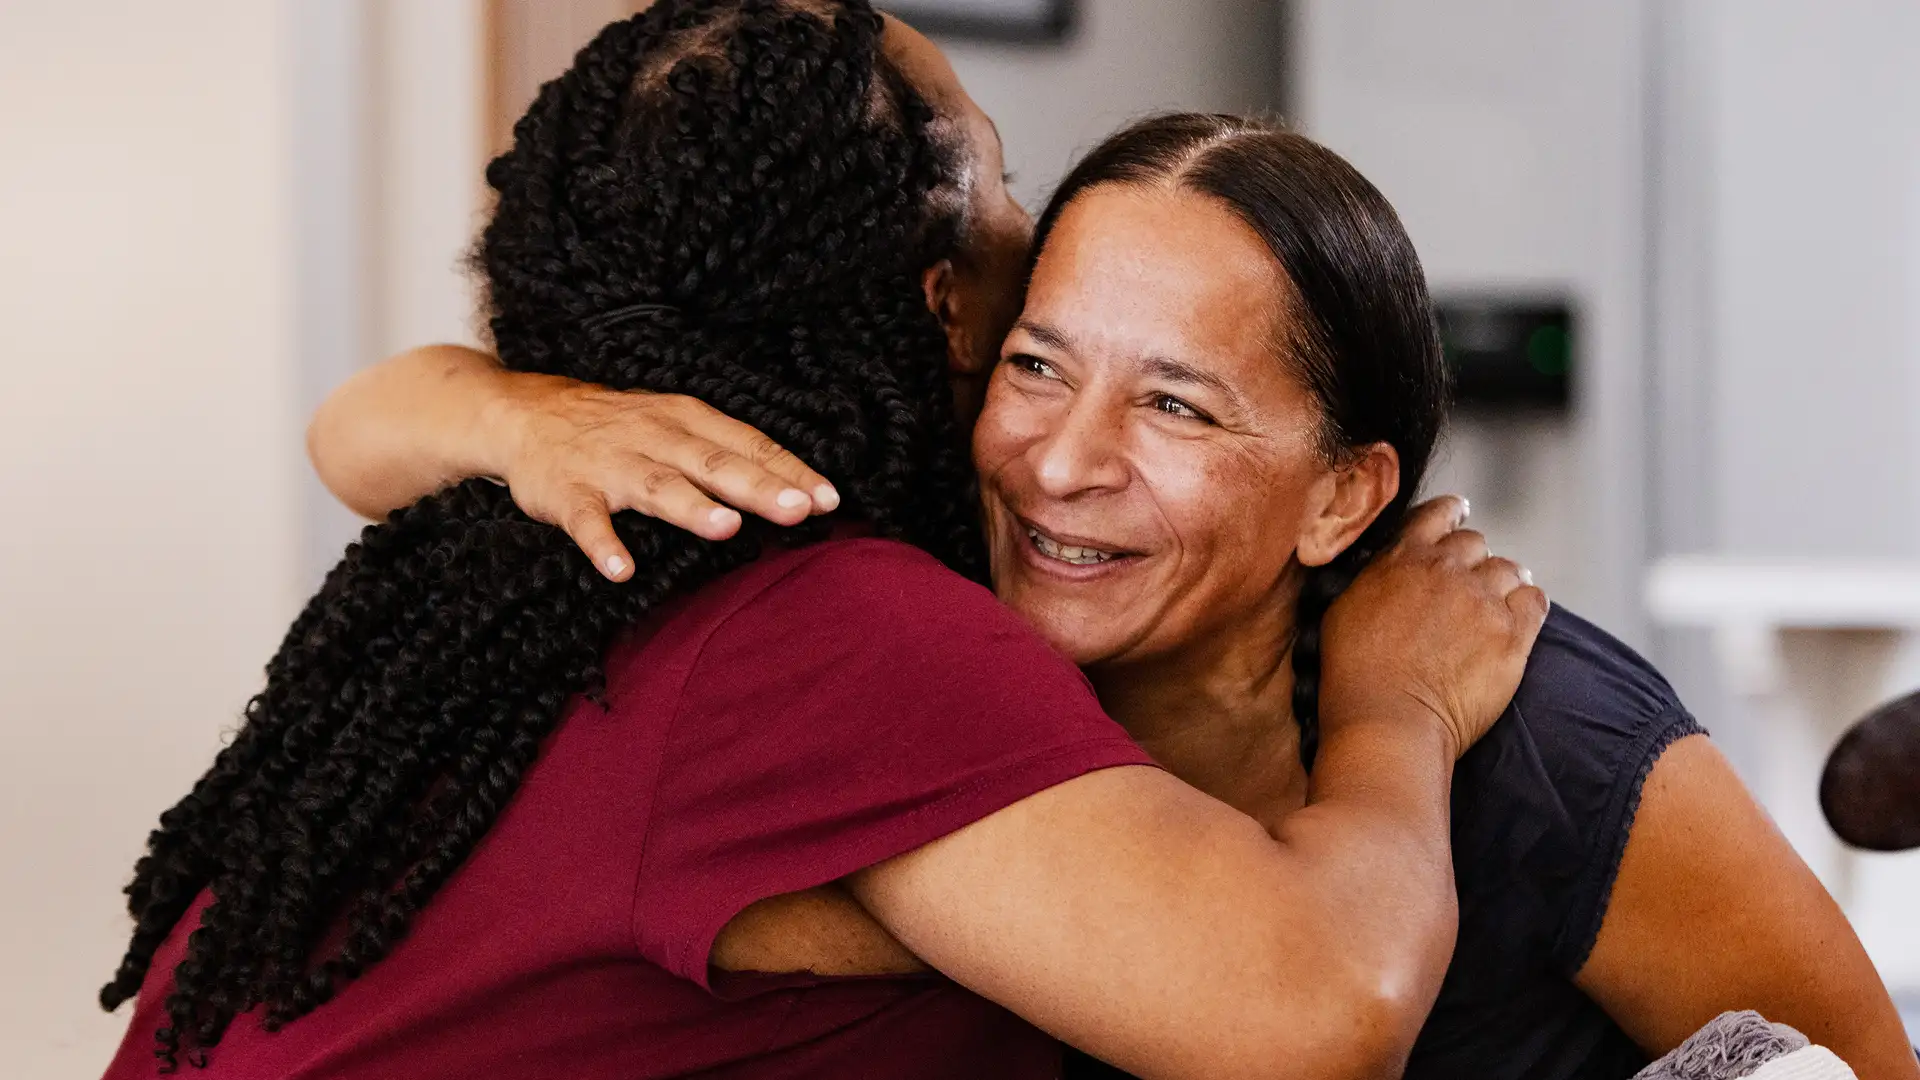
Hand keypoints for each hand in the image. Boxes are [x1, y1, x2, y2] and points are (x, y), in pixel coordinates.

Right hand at [491, 374, 838, 580]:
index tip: (829, 499)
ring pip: (657, 486)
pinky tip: (622, 570)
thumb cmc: (617, 428)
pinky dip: (603, 545)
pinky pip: (587, 522)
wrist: (523, 415)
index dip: (789, 471)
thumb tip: (795, 491)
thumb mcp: (675, 425)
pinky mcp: (568, 493)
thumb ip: (727, 455)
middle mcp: (654, 438)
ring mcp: (610, 465)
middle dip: (757, 486)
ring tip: (726, 527)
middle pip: (713, 463)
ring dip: (691, 507)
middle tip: (798, 509)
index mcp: (686, 420)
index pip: (748, 445)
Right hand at [1318, 496, 1547, 759]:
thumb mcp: (1343, 609)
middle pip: (1477, 544)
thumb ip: (1374, 578)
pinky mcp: (1512, 634)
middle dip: (1474, 562)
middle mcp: (1446, 570)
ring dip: (1502, 585)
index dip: (1452, 515)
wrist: (1387, 721)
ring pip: (1509, 570)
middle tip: (1469, 587)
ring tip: (1494, 609)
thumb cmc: (1355, 676)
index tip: (1459, 518)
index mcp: (1403, 558)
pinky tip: (1515, 624)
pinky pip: (1534, 602)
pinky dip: (1527, 608)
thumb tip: (1388, 570)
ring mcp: (1482, 600)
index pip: (1438, 514)